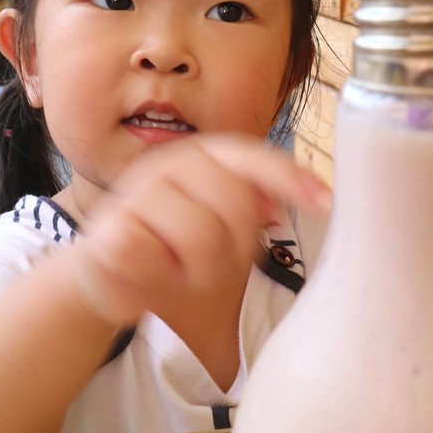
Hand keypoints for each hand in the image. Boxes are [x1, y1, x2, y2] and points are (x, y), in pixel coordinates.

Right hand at [67, 135, 330, 325]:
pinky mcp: (110, 229)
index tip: (325, 203)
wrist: (108, 271)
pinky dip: (161, 274)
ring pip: (200, 238)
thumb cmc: (174, 245)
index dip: (289, 178)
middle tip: (212, 259)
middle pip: (234, 205)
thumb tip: (307, 195)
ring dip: (196, 268)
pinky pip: (157, 257)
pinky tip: (151, 269)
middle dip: (234, 245)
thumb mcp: (222, 223)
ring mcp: (137, 193)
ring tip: (178, 266)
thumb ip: (256, 203)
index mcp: (202, 158)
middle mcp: (170, 166)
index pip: (252, 158)